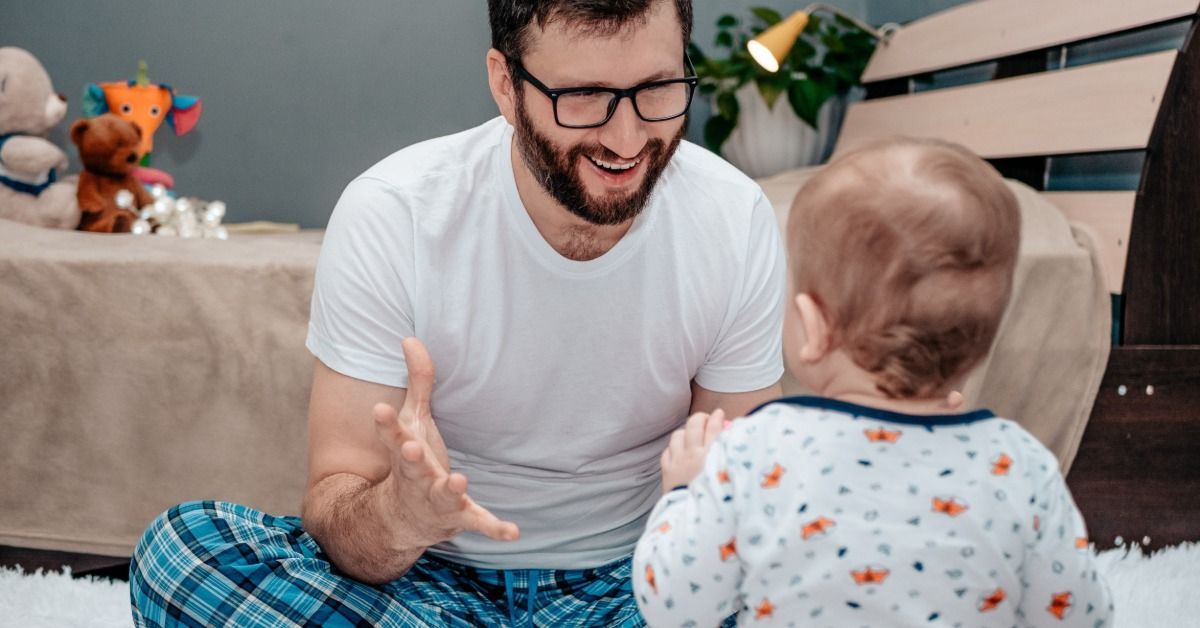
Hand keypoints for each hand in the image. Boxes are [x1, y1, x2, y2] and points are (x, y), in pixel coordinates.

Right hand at [373, 337, 519, 545]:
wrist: (404, 520)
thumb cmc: (413, 460)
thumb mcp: (413, 422)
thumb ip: (417, 382)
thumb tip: (410, 338)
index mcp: (405, 452)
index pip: (392, 434)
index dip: (386, 423)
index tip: (378, 409)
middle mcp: (417, 477)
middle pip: (413, 467)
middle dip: (412, 458)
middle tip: (411, 447)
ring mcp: (437, 500)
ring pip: (442, 496)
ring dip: (450, 490)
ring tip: (458, 482)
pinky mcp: (459, 517)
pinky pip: (478, 523)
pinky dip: (495, 528)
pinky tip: (513, 532)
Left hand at [660, 409, 725, 493]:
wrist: (694, 521)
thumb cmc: (717, 500)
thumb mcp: (728, 476)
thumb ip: (729, 457)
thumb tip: (731, 439)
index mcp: (711, 457)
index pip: (714, 427)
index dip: (717, 417)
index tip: (719, 414)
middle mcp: (692, 455)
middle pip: (694, 425)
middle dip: (701, 418)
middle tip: (706, 420)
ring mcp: (678, 462)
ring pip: (678, 435)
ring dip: (686, 433)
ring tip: (692, 437)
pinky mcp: (667, 471)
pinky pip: (667, 451)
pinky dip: (673, 449)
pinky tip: (680, 453)